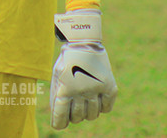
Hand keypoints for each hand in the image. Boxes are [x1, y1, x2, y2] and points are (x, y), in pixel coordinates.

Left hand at [50, 10, 117, 129]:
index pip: (61, 116)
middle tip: (74, 107)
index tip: (59, 124)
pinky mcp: (109, 86)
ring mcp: (96, 89)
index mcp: (65, 89)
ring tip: (85, 102)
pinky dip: (102, 107)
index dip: (59, 123)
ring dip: (87, 112)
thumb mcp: (57, 75)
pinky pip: (107, 108)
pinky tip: (97, 98)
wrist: (84, 41)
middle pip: (77, 117)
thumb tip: (58, 117)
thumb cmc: (68, 60)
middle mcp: (81, 91)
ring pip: (92, 115)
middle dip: (73, 116)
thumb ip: (57, 95)